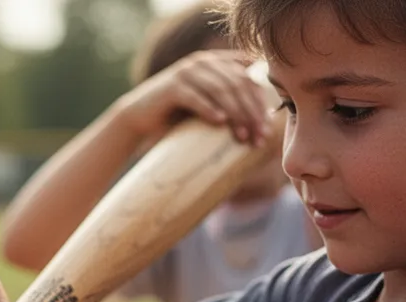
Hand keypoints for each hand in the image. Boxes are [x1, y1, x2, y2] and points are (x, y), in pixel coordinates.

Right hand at [117, 50, 270, 145]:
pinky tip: (220, 122)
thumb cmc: (175, 115)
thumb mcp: (206, 105)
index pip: (247, 79)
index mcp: (215, 63)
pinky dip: (209, 109)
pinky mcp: (172, 87)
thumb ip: (229, 100)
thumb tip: (261, 119)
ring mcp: (186, 72)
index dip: (260, 104)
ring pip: (220, 90)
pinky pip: (196, 97)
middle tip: (258, 136)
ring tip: (242, 135)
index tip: (266, 130)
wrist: (139, 117)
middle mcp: (203, 62)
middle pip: (237, 84)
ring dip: (235, 114)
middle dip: (251, 112)